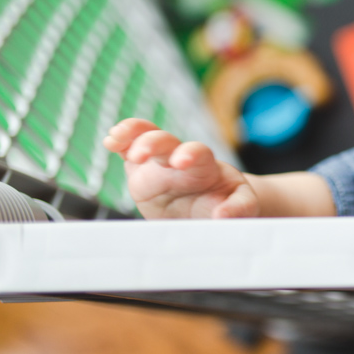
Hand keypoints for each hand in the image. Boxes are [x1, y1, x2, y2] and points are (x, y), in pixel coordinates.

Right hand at [104, 118, 259, 218]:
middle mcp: (180, 158)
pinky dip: (121, 142)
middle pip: (166, 141)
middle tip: (142, 154)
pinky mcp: (141, 171)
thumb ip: (239, 207)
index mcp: (206, 166)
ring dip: (132, 137)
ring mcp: (159, 162)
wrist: (212, 209)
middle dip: (153, 143)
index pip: (198, 154)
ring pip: (145, 139)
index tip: (182, 162)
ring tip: (116, 138)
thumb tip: (223, 216)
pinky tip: (110, 140)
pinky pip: (129, 150)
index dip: (190, 154)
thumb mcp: (242, 205)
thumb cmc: (228, 203)